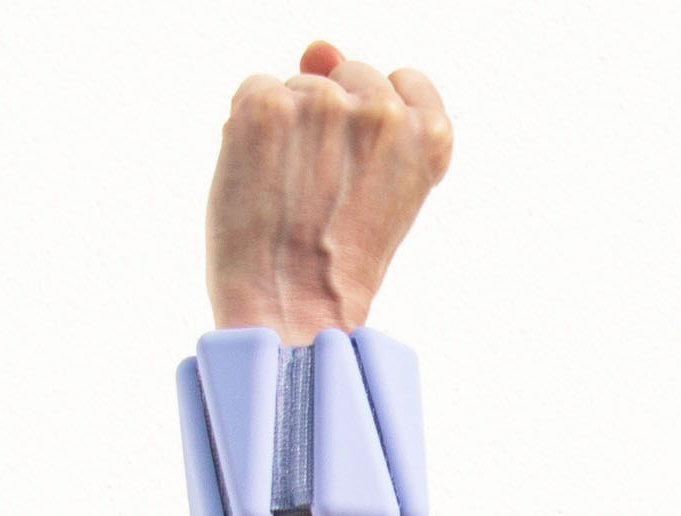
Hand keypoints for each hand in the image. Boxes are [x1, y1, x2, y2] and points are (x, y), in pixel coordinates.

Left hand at [207, 41, 451, 341]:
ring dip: (287, 125)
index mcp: (431, 134)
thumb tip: (320, 45)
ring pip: (298, 83)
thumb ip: (363, 107)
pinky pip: (255, 88)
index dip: (374, 117)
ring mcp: (324, 104)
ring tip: (292, 186)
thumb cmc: (339, 256)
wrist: (293, 304)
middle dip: (330, 116)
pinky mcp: (268, 105)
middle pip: (347, 73)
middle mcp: (383, 110)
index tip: (365, 163)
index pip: (404, 81)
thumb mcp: (381, 183)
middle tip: (325, 186)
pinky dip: (249, 127)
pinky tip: (262, 173)